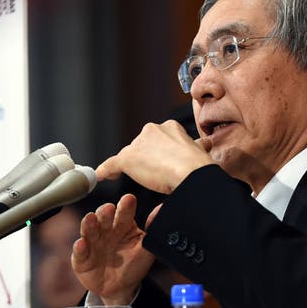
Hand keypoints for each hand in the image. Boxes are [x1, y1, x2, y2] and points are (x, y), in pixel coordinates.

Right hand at [71, 194, 154, 304]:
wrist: (121, 288)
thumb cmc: (134, 264)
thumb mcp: (146, 250)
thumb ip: (152, 235)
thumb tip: (161, 215)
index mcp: (123, 225)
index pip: (124, 213)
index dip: (126, 206)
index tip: (129, 199)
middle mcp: (106, 230)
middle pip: (104, 218)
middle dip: (105, 212)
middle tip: (109, 208)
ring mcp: (93, 243)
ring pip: (89, 230)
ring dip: (89, 224)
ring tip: (91, 218)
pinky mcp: (81, 258)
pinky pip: (80, 252)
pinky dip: (80, 248)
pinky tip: (81, 243)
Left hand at [96, 120, 213, 193]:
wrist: (192, 173)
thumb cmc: (199, 166)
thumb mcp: (199, 150)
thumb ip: (196, 146)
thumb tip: (204, 144)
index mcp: (170, 127)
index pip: (157, 139)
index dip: (159, 151)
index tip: (162, 160)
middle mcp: (152, 130)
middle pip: (142, 146)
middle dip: (147, 159)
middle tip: (157, 173)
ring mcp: (139, 144)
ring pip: (130, 156)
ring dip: (135, 167)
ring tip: (144, 180)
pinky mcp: (128, 159)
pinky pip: (111, 165)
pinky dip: (106, 171)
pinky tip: (102, 176)